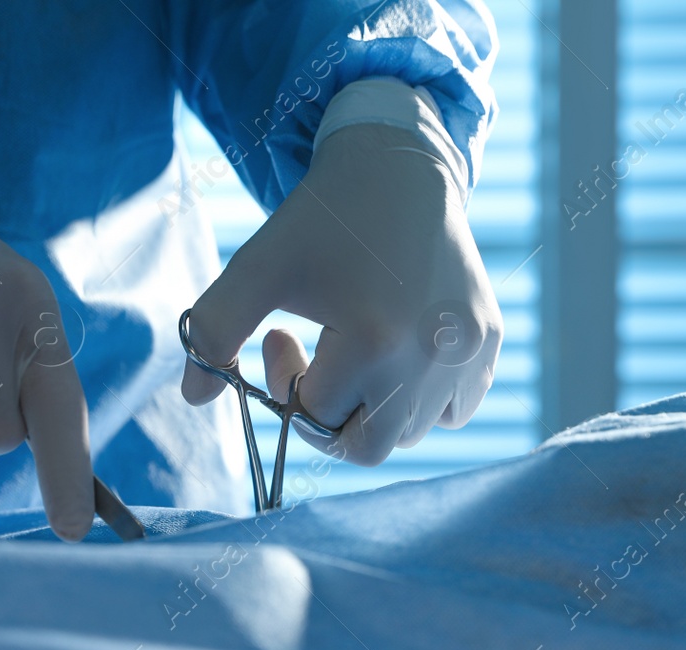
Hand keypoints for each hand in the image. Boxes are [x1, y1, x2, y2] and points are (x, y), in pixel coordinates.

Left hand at [182, 123, 500, 464]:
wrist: (398, 165)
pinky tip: (399, 352)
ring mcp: (468, 352)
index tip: (277, 337)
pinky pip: (455, 410)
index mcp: (374, 340)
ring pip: (410, 432)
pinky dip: (422, 399)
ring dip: (372, 407)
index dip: (284, 385)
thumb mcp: (255, 270)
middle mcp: (431, 355)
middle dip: (328, 418)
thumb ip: (212, 334)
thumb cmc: (321, 219)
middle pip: (367, 447)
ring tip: (355, 349)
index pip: (315, 417)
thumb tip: (195, 399)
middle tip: (316, 367)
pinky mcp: (489, 343)